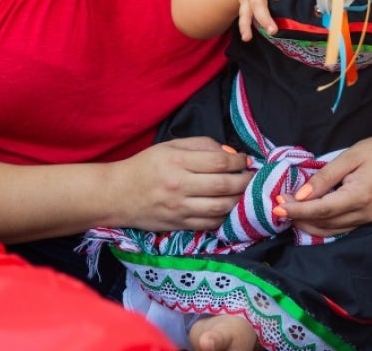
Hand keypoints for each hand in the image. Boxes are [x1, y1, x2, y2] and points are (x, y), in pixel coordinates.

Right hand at [111, 136, 251, 231]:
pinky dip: (225, 217)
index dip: (239, 161)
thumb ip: (201, 146)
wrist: (117, 195)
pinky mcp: (178, 225)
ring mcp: (179, 208)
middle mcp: (179, 185)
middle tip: (254, 177)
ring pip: (220, 207)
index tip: (246, 160)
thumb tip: (230, 154)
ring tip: (247, 194)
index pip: (218, 162)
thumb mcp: (169, 146)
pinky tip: (232, 209)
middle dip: (245, 181)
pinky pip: (210, 224)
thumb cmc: (145, 166)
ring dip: (240, 201)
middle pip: (224, 185)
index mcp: (177, 161)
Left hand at [275, 128, 371, 236]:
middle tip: (278, 206)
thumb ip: (325, 177)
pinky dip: (323, 225)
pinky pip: (342, 228)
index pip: (321, 210)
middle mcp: (364, 214)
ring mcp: (369, 219)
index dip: (297, 210)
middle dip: (298, 218)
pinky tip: (310, 216)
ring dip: (308, 224)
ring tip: (289, 212)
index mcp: (359, 196)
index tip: (277, 206)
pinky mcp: (370, 218)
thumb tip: (301, 195)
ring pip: (332, 230)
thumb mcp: (351, 156)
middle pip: (324, 224)